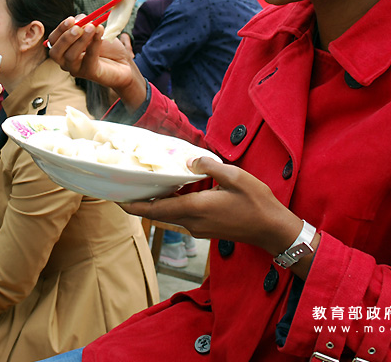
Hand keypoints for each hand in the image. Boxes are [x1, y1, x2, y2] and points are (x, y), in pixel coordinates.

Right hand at [46, 17, 146, 108]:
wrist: (124, 63)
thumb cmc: (106, 47)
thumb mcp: (93, 31)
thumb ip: (84, 23)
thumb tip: (79, 19)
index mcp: (63, 49)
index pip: (53, 40)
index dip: (60, 29)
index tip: (71, 19)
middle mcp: (66, 61)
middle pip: (56, 52)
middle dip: (66, 37)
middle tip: (78, 27)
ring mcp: (76, 69)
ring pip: (71, 56)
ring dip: (81, 39)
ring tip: (92, 27)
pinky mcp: (90, 73)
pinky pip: (89, 58)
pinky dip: (94, 44)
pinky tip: (100, 33)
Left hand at [120, 157, 302, 256]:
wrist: (273, 230)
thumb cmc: (256, 203)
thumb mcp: (235, 177)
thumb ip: (209, 166)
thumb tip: (189, 160)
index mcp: (195, 209)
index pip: (157, 209)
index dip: (135, 205)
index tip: (117, 201)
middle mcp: (192, 222)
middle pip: (159, 212)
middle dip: (141, 203)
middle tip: (124, 189)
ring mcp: (198, 228)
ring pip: (171, 214)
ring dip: (157, 203)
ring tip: (146, 186)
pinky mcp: (206, 228)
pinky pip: (182, 215)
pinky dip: (173, 204)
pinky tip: (174, 191)